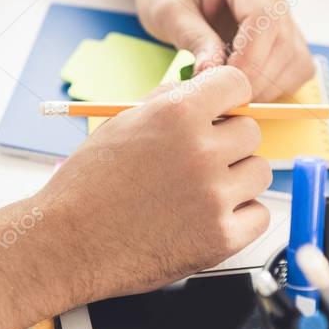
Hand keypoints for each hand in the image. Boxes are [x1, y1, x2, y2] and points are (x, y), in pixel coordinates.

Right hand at [36, 66, 271, 304]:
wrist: (68, 243)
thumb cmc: (89, 185)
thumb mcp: (122, 123)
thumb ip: (170, 101)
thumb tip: (205, 90)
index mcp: (177, 114)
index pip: (237, 84)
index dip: (228, 98)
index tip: (221, 112)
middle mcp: (201, 151)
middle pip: (251, 132)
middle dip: (228, 143)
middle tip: (199, 161)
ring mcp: (215, 196)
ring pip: (259, 172)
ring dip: (237, 179)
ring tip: (201, 191)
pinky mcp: (222, 238)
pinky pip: (260, 215)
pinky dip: (240, 217)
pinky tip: (209, 217)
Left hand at [134, 0, 313, 100]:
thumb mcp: (168, 11)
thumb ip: (193, 38)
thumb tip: (212, 73)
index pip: (265, 18)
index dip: (248, 58)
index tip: (223, 83)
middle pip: (283, 44)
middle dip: (255, 79)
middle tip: (221, 96)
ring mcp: (283, 13)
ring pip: (295, 61)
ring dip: (266, 87)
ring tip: (228, 92)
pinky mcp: (285, 37)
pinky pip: (295, 70)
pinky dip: (273, 88)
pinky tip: (241, 87)